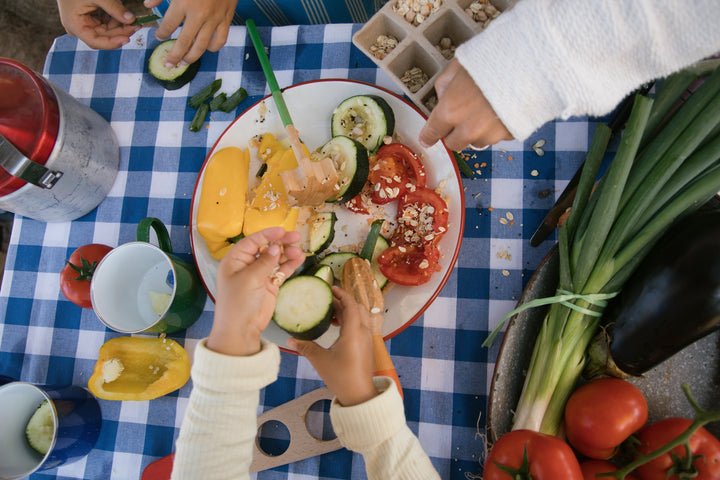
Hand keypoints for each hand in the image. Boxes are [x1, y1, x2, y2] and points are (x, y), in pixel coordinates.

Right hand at [56, 0, 139, 48]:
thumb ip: (114, 8)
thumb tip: (131, 19)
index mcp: (75, 25)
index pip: (95, 41)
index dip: (112, 42)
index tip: (127, 39)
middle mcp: (79, 28)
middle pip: (103, 36)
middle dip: (120, 33)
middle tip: (136, 26)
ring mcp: (84, 23)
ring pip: (106, 31)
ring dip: (120, 27)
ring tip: (134, 21)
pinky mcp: (90, 19)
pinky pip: (105, 24)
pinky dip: (116, 21)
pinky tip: (126, 18)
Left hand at [145, 0, 235, 67]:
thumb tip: (148, 5)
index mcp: (183, 3)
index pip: (168, 25)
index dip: (162, 34)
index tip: (159, 37)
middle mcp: (198, 14)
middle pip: (184, 42)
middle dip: (174, 55)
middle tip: (168, 63)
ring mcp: (214, 18)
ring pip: (202, 46)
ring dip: (191, 57)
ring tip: (184, 62)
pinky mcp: (226, 19)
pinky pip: (220, 40)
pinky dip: (213, 47)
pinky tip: (206, 49)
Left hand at [207, 227, 304, 356]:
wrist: (241, 329)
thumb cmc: (238, 302)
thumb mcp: (250, 279)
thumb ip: (264, 261)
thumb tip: (276, 247)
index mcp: (235, 260)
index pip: (253, 241)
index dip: (268, 234)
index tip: (283, 230)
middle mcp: (246, 265)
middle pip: (266, 248)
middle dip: (281, 242)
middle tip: (297, 237)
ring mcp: (259, 275)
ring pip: (275, 259)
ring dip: (287, 254)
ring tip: (299, 252)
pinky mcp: (269, 285)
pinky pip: (280, 271)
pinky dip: (289, 265)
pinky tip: (299, 259)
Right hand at [288, 287, 377, 406]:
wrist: (359, 395)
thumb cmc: (342, 377)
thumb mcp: (320, 360)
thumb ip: (306, 347)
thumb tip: (291, 340)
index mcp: (354, 331)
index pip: (351, 304)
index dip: (342, 294)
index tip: (331, 288)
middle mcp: (363, 332)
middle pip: (357, 308)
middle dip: (343, 301)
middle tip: (328, 300)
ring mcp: (367, 339)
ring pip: (359, 316)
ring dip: (347, 311)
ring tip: (330, 314)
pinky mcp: (366, 346)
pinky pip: (360, 326)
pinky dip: (350, 321)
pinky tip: (336, 328)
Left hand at [419, 59, 512, 150]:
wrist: (531, 63)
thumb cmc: (495, 59)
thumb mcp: (460, 64)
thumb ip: (445, 84)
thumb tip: (443, 96)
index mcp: (451, 111)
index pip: (433, 132)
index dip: (429, 135)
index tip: (427, 138)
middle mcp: (469, 129)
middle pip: (454, 144)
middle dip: (454, 133)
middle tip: (461, 117)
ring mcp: (490, 135)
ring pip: (477, 142)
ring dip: (476, 132)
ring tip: (486, 110)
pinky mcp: (509, 136)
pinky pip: (497, 138)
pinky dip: (496, 129)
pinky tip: (501, 110)